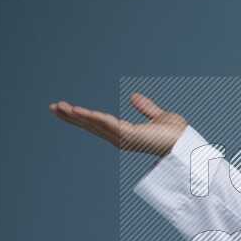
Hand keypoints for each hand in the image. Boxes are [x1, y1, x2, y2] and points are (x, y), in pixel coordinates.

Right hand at [48, 92, 187, 155]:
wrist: (187, 143)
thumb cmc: (177, 134)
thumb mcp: (157, 116)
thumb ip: (145, 108)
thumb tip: (132, 97)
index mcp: (124, 134)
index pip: (98, 123)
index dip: (82, 116)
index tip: (66, 108)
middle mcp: (120, 138)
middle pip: (91, 125)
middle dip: (72, 117)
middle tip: (52, 107)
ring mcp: (123, 138)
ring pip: (94, 124)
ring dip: (76, 116)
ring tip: (58, 107)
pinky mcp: (129, 136)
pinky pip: (107, 123)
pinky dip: (92, 116)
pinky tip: (78, 110)